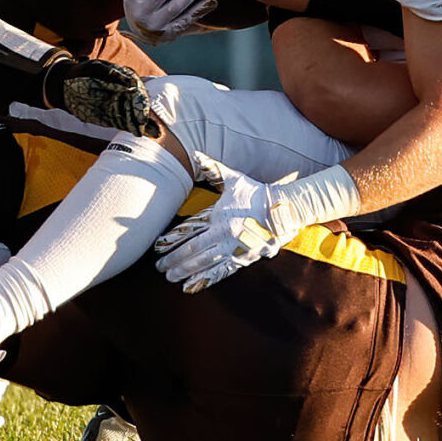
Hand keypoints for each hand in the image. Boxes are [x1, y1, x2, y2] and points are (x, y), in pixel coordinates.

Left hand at [44, 56, 159, 136]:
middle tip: (142, 121)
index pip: (138, 89)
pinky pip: (128, 124)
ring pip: (136, 115)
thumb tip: (132, 83)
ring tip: (153, 133)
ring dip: (144, 124)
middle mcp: (126, 92)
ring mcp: (121, 105)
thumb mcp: (95, 69)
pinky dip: (136, 129)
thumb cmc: (81, 73)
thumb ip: (113, 75)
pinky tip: (144, 134)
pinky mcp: (115, 117)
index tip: (139, 106)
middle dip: (142, 113)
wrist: (65, 87)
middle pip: (139, 104)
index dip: (140, 99)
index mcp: (125, 78)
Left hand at [153, 153, 303, 291]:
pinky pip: (221, 272)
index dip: (171, 239)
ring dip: (185, 271)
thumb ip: (212, 168)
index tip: (157, 246)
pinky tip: (192, 286)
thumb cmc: (256, 193)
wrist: (284, 210)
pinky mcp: (243, 259)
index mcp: (218, 215)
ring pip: (204, 263)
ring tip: (171, 277)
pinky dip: (205, 280)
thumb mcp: (234, 178)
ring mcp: (233, 248)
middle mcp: (223, 234)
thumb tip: (195, 154)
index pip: (189, 229)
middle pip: (193, 250)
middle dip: (174, 260)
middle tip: (159, 267)